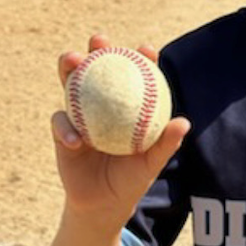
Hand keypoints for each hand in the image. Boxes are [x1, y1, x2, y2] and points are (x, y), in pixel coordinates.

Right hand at [52, 34, 189, 227]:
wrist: (103, 203)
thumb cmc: (131, 181)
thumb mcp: (150, 164)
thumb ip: (166, 143)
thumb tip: (184, 122)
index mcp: (125, 106)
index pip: (133, 75)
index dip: (139, 58)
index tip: (146, 49)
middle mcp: (100, 104)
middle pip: (97, 69)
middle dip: (97, 49)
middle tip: (99, 41)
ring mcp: (78, 114)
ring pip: (70, 84)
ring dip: (68, 69)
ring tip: (71, 61)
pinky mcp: (61, 131)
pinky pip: (61, 124)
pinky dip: (66, 129)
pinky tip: (75, 139)